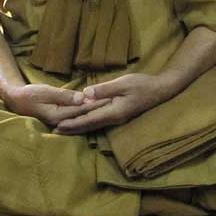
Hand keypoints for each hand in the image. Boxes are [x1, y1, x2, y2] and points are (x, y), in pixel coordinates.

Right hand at [6, 83, 110, 127]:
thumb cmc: (30, 94)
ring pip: (82, 117)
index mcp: (59, 116)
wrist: (17, 100)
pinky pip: (76, 116)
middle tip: (117, 101)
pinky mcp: (60, 118)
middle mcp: (61, 122)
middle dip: (100, 109)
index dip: (97, 103)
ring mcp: (61, 121)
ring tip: (111, 106)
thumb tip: (82, 99)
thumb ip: (64, 96)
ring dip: (95, 111)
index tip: (111, 97)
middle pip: (85, 115)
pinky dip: (87, 112)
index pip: (83, 109)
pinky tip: (95, 109)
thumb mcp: (46, 92)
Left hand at [53, 73, 171, 135]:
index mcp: (114, 112)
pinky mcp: (118, 114)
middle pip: (89, 126)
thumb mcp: (122, 83)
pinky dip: (87, 123)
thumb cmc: (142, 84)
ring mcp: (117, 118)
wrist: (160, 90)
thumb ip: (104, 90)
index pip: (89, 120)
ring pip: (93, 125)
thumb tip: (85, 95)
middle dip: (72, 129)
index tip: (58, 126)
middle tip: (54, 132)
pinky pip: (99, 121)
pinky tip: (82, 122)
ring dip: (78, 127)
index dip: (73, 123)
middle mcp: (114, 119)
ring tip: (64, 130)